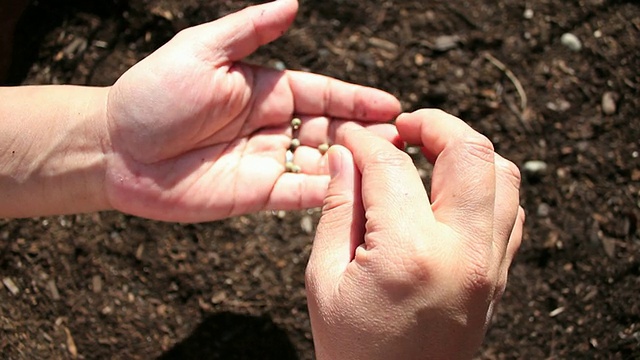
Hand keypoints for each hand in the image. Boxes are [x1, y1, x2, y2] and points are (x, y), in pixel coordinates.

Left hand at [104, 0, 400, 221]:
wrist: (115, 148)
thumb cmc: (153, 93)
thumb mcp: (201, 50)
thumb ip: (250, 30)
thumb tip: (294, 4)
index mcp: (264, 89)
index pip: (323, 93)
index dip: (358, 99)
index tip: (392, 105)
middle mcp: (271, 126)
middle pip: (330, 129)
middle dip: (365, 134)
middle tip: (401, 139)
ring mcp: (265, 162)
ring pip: (321, 163)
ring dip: (353, 164)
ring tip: (388, 166)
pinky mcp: (254, 196)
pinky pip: (297, 195)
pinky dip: (324, 193)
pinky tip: (350, 190)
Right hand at [306, 109, 524, 358]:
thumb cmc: (353, 348)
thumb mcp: (324, 278)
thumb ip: (337, 209)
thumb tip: (345, 156)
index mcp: (410, 253)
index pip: (390, 167)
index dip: (364, 141)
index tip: (350, 138)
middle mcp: (463, 253)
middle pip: (469, 152)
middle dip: (433, 124)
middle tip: (403, 128)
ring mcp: (490, 266)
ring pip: (503, 176)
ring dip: (466, 152)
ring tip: (431, 154)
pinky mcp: (499, 277)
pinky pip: (511, 211)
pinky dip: (486, 186)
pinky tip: (451, 193)